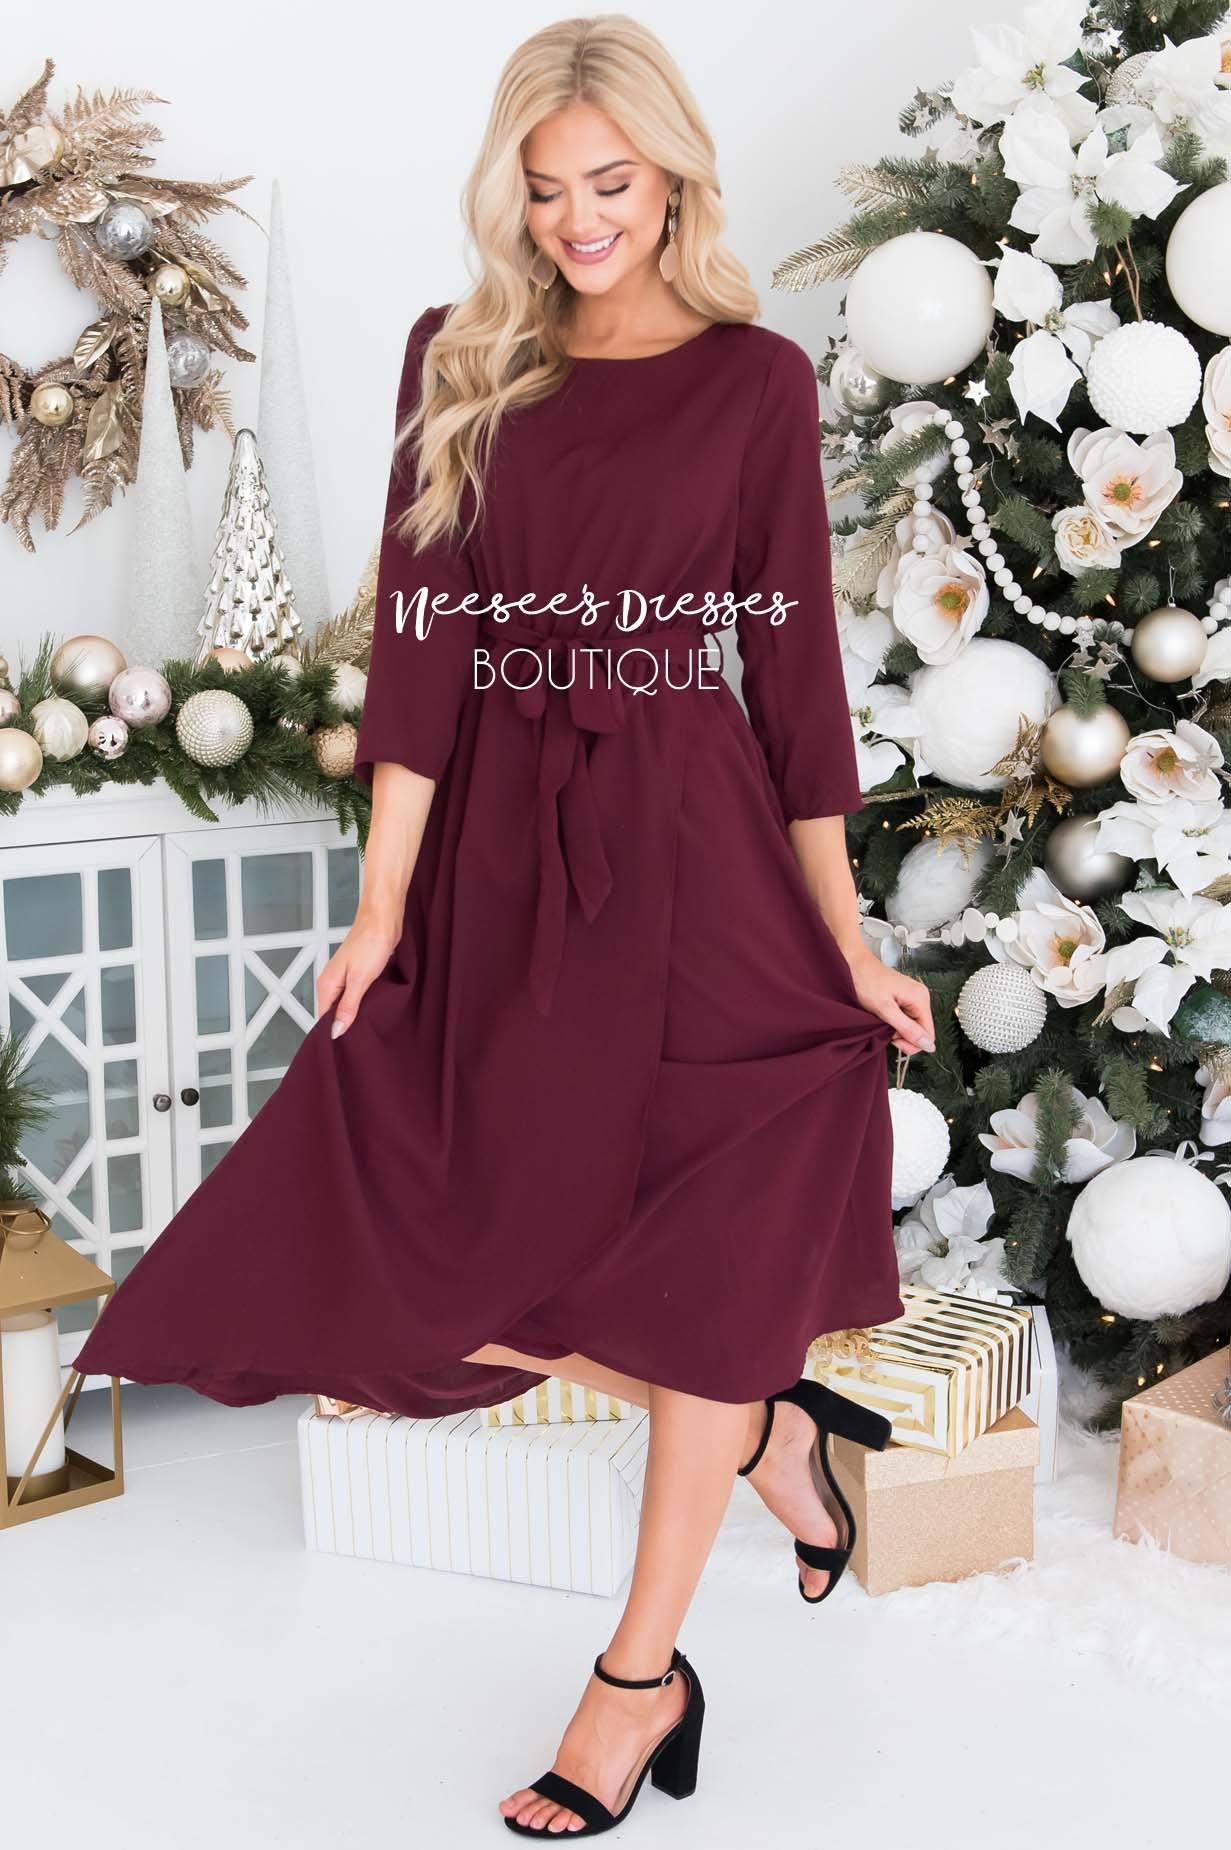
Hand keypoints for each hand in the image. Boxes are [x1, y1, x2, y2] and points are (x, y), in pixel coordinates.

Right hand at [317, 908, 402, 1037]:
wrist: (383, 919)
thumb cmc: (371, 943)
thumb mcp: (359, 980)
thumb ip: (347, 1007)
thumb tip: (336, 1030)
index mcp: (327, 984)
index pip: (324, 1017)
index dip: (335, 1032)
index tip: (346, 1046)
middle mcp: (333, 982)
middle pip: (334, 1012)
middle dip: (347, 1025)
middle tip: (362, 1039)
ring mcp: (346, 977)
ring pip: (347, 1004)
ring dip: (357, 1014)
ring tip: (369, 1026)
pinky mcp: (359, 973)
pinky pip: (358, 995)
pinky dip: (365, 1002)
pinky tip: (375, 1008)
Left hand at [843, 944, 934, 1055]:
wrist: (852, 963)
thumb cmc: (866, 981)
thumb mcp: (885, 1009)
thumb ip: (907, 1028)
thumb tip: (928, 1045)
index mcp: (920, 999)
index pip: (928, 1034)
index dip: (913, 1043)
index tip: (894, 1041)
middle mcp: (920, 997)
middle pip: (920, 1030)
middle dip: (903, 1036)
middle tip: (885, 1028)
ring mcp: (912, 997)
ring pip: (911, 1026)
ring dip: (896, 1029)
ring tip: (881, 1019)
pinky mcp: (903, 998)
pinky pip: (904, 1018)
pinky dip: (893, 1021)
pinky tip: (882, 1015)